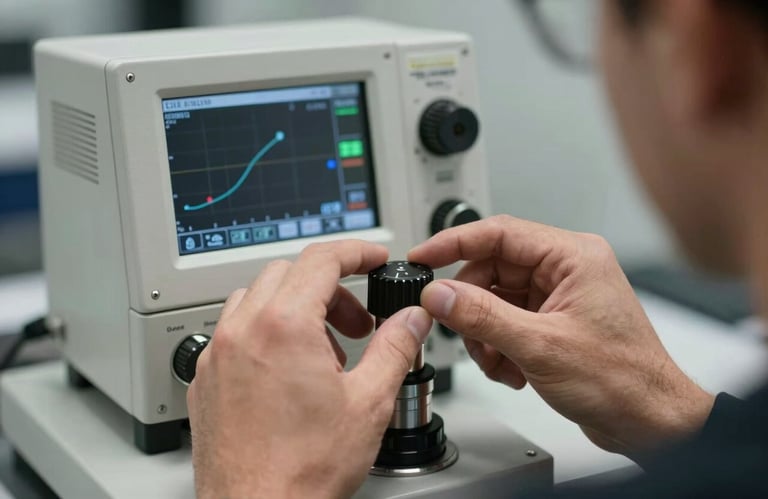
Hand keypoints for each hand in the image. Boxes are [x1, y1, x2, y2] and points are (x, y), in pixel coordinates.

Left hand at [187, 241, 432, 498]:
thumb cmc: (302, 470)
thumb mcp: (369, 402)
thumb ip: (396, 347)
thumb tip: (412, 318)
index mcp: (283, 326)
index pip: (321, 259)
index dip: (355, 252)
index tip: (372, 258)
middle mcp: (242, 332)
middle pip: (288, 274)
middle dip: (330, 287)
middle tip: (357, 322)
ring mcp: (217, 355)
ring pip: (255, 298)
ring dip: (295, 307)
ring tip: (323, 351)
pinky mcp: (205, 379)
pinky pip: (233, 331)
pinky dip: (264, 332)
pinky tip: (288, 371)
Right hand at [408, 215, 713, 459]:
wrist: (650, 423)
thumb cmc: (623, 380)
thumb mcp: (540, 346)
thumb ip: (482, 316)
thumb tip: (439, 294)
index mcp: (572, 257)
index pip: (499, 232)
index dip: (454, 242)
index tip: (423, 256)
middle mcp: (565, 270)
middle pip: (491, 269)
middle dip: (471, 306)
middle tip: (457, 329)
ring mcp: (558, 297)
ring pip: (494, 299)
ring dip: (484, 334)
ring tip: (496, 361)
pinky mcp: (552, 322)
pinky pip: (505, 321)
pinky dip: (498, 347)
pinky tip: (512, 370)